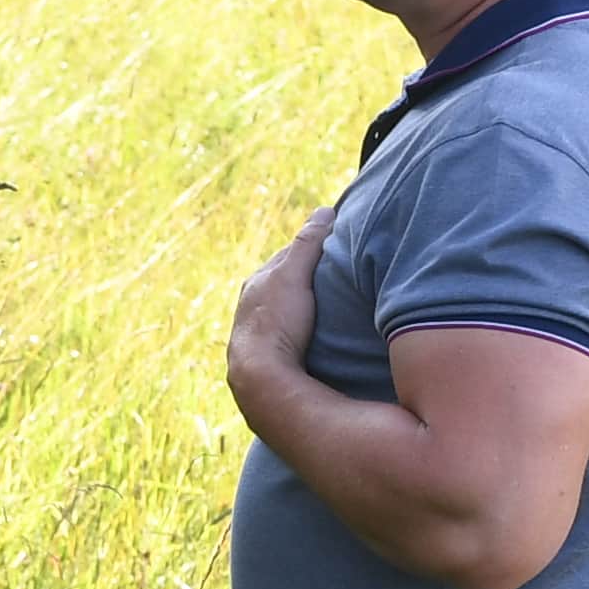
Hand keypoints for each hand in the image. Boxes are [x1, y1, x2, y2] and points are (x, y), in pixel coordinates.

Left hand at [226, 213, 325, 405]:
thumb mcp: (293, 276)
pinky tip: (315, 339)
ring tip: (331, 309)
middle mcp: (251, 307)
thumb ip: (308, 244)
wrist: (261, 377)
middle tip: (337, 276)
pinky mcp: (266, 360)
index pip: (287, 257)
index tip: (335, 244)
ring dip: (303, 309)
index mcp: (257, 283)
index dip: (311, 249)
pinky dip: (301, 332)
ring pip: (285, 313)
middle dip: (306, 279)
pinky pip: (287, 337)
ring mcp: (257, 336)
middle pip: (284, 285)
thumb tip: (325, 211)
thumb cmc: (277, 321)